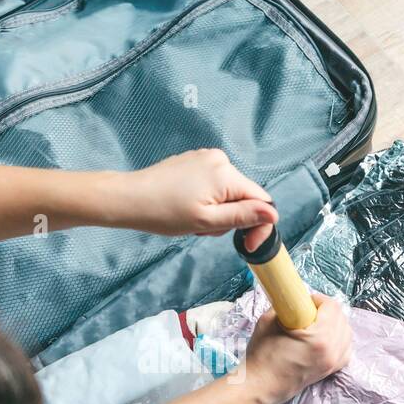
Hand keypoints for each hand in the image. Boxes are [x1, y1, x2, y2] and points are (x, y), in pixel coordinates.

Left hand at [120, 149, 278, 249]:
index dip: (258, 225)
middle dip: (230, 218)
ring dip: (217, 211)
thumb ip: (242, 216)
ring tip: (192, 218)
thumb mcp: (207, 222)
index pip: (261, 200)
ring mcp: (206, 158)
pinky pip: (213, 184)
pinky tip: (186, 206)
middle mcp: (220, 159)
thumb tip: (272, 214)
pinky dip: (206, 200)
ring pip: (228, 193)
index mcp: (226, 174)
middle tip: (203, 228)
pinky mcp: (194, 161)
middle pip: (244, 196)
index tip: (246, 245)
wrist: (130, 198)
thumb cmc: (164, 213)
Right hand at [238, 293, 352, 403]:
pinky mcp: (330, 370)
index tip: (306, 301)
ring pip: (346, 333)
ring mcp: (333, 362)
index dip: (318, 299)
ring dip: (335, 324)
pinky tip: (326, 338)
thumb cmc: (262, 356)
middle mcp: (331, 351)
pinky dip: (340, 340)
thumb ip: (287, 306)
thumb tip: (295, 300)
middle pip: (342, 318)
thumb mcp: (269, 321)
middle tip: (309, 311)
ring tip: (317, 324)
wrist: (260, 385)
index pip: (332, 307)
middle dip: (327, 310)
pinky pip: (346, 350)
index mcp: (319, 338)